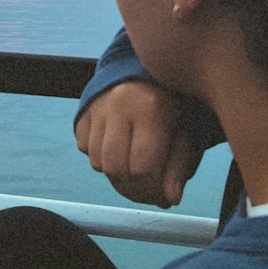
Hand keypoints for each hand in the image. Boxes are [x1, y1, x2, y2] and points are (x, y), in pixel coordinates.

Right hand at [74, 80, 202, 207]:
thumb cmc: (172, 104)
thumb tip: (170, 199)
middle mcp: (117, 107)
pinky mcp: (82, 113)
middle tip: (148, 193)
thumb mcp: (185, 132)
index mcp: (150, 110)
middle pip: (114, 169)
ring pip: (97, 163)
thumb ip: (179, 166)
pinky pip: (84, 148)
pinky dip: (100, 157)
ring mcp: (96, 109)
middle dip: (132, 189)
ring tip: (135, 169)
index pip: (141, 168)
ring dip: (116, 174)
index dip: (151, 190)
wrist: (145, 69)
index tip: (163, 197)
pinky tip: (119, 148)